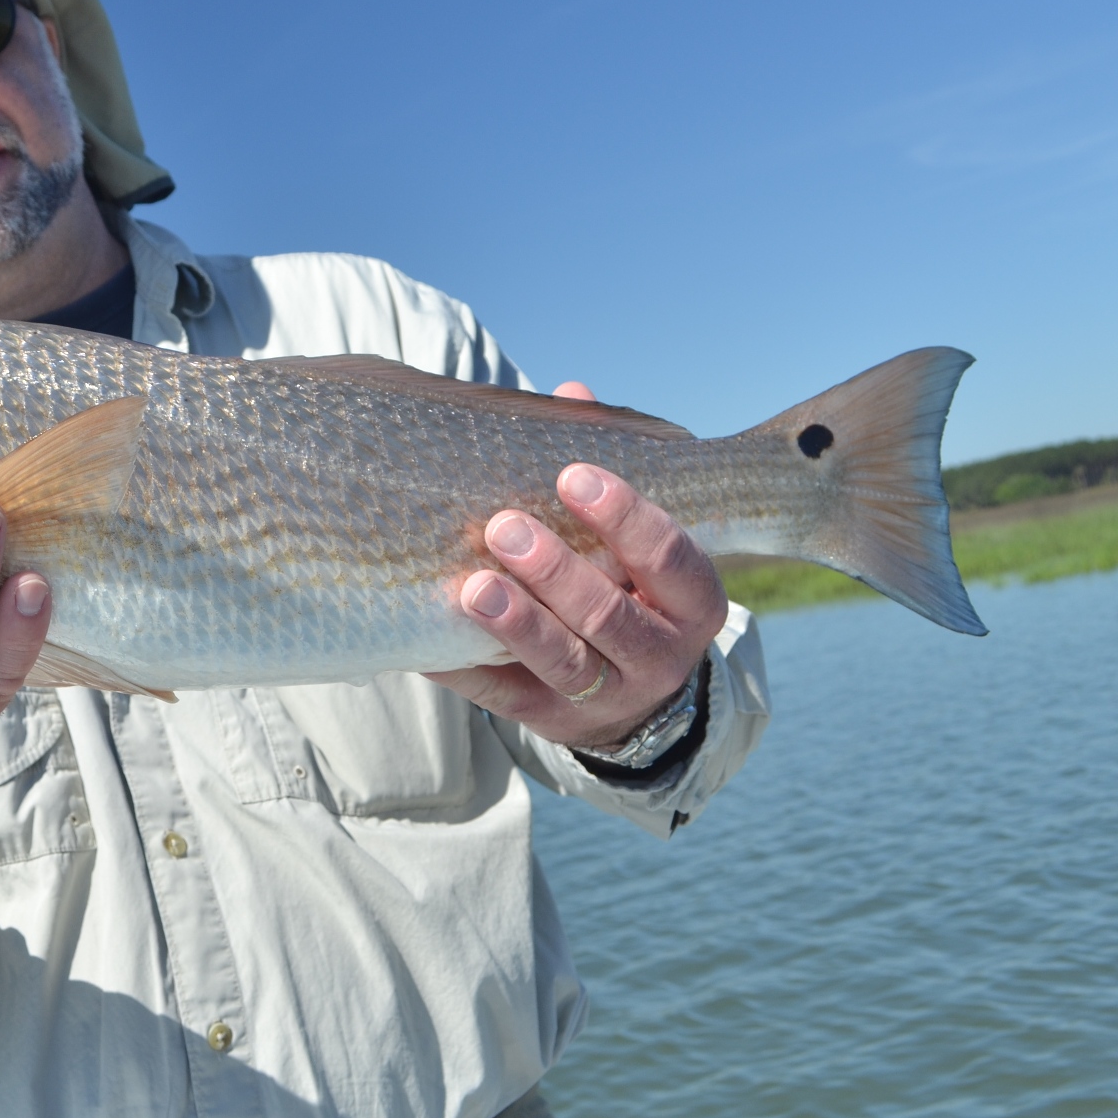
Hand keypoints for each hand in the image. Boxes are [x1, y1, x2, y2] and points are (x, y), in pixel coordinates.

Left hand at [427, 382, 730, 749]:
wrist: (635, 700)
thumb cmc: (628, 586)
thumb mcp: (637, 543)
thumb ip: (605, 474)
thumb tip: (571, 395)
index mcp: (692, 600)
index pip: (670, 556)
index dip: (625, 516)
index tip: (572, 474)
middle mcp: (662, 655)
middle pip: (611, 615)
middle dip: (558, 571)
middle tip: (504, 525)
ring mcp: (610, 697)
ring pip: (567, 664)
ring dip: (519, 623)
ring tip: (472, 587)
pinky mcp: (553, 722)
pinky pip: (505, 697)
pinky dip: (463, 668)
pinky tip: (426, 640)